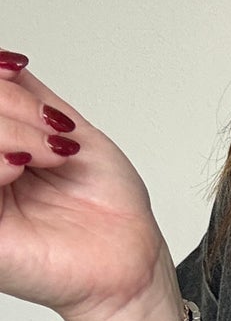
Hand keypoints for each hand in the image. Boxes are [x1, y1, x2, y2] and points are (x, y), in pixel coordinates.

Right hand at [0, 50, 167, 320]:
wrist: (128, 262)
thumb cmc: (103, 208)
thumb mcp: (64, 130)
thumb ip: (24, 94)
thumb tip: (3, 59)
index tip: (19, 72)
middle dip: (9, 102)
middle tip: (54, 131)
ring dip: (11, 129)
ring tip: (53, 153)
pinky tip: (24, 167)